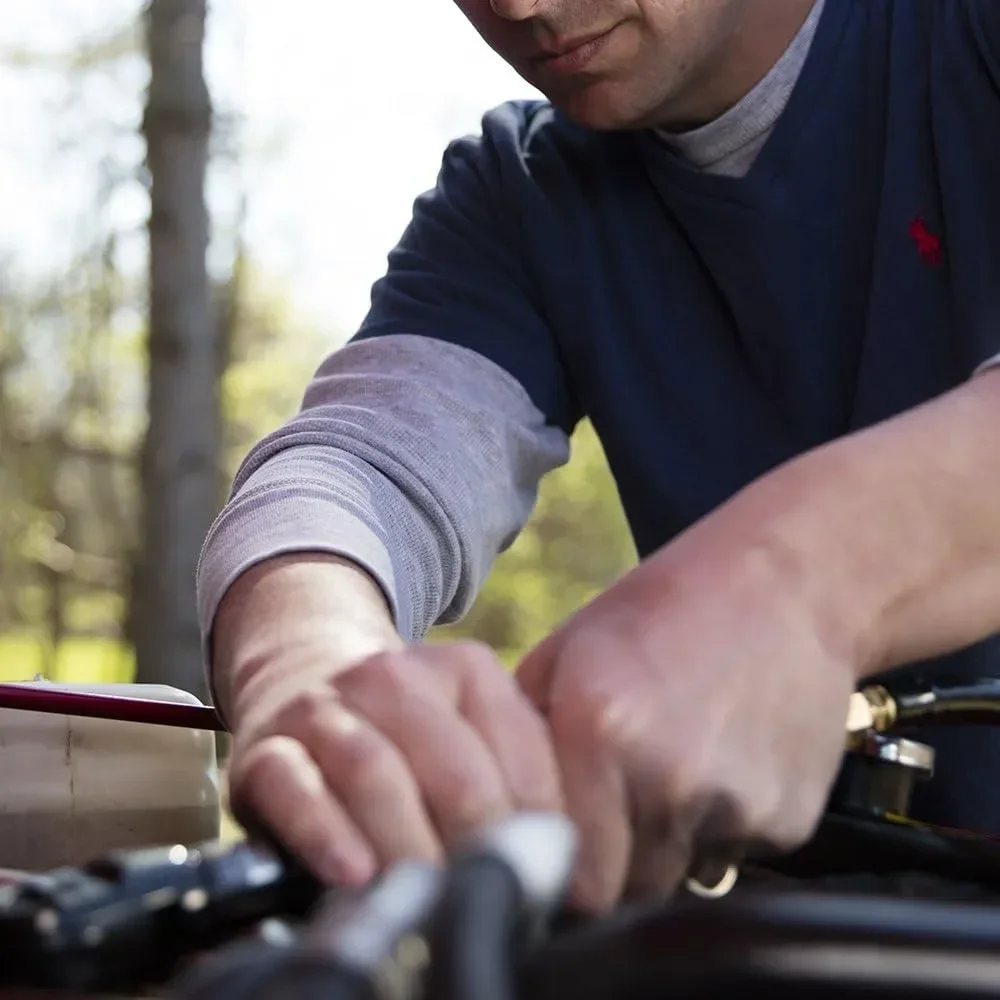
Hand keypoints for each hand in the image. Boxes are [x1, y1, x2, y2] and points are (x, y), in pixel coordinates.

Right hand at [217, 557, 562, 887]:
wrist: (303, 679)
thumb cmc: (407, 733)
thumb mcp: (468, 732)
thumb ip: (514, 779)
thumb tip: (574, 872)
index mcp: (465, 669)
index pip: (521, 755)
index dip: (544, 827)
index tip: (561, 888)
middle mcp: (395, 676)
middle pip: (455, 770)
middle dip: (481, 847)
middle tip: (495, 905)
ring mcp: (327, 707)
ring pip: (376, 773)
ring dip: (409, 846)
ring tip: (432, 899)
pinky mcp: (268, 748)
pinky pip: (294, 787)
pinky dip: (325, 833)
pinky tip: (354, 874)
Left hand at [516, 521, 859, 912]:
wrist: (786, 583)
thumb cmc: (665, 609)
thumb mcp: (568, 650)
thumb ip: (523, 737)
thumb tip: (495, 815)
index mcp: (599, 726)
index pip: (568, 875)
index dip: (559, 867)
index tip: (560, 845)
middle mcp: (667, 774)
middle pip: (624, 886)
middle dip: (612, 860)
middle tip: (618, 801)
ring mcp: (735, 801)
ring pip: (681, 873)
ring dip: (666, 843)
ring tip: (674, 766)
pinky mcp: (788, 815)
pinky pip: (735, 852)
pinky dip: (722, 826)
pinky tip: (722, 760)